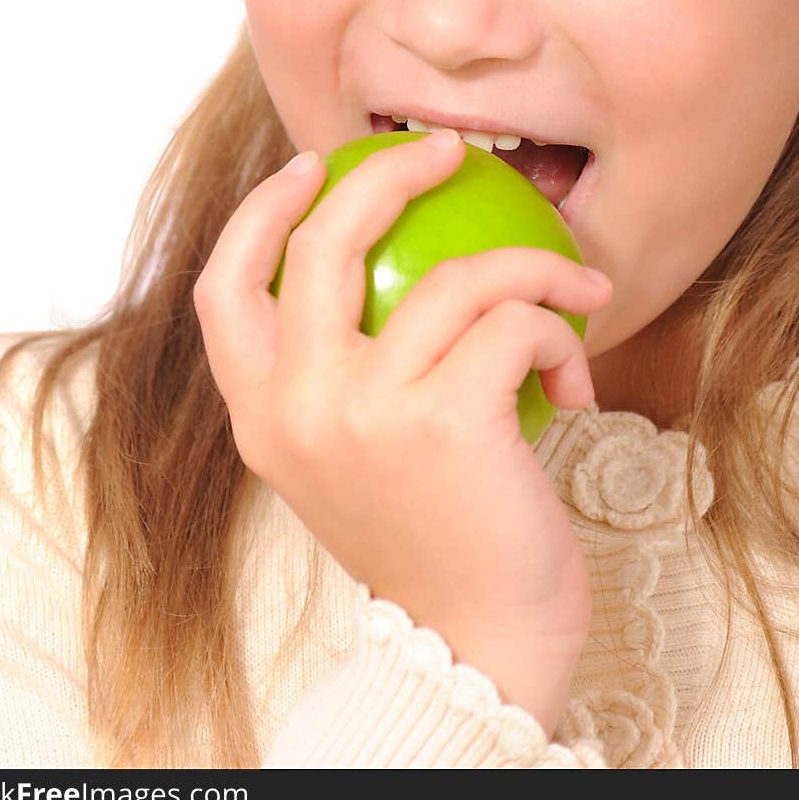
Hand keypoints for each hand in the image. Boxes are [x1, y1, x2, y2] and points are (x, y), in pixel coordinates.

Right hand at [193, 132, 613, 734]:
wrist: (477, 646)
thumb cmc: (432, 540)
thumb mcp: (350, 461)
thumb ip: (341, 378)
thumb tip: (383, 267)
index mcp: (259, 417)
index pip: (223, 288)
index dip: (260, 212)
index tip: (313, 168)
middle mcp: (293, 409)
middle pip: (322, 243)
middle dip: (388, 176)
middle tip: (444, 154)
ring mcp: (361, 412)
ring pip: (452, 279)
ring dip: (531, 268)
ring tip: (574, 289)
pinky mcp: (441, 420)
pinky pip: (510, 322)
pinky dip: (556, 327)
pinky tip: (574, 371)